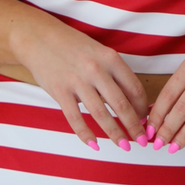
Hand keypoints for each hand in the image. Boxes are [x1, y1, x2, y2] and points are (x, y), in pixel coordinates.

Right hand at [10, 10, 146, 148]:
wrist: (38, 37)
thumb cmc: (72, 46)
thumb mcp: (98, 52)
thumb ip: (113, 73)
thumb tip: (131, 101)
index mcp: (110, 58)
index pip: (134, 88)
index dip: (143, 108)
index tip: (145, 119)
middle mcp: (96, 70)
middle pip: (121, 104)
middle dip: (134, 126)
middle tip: (141, 140)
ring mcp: (77, 81)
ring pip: (101, 114)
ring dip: (115, 134)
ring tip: (124, 146)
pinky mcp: (60, 91)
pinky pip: (75, 118)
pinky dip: (86, 134)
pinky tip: (95, 145)